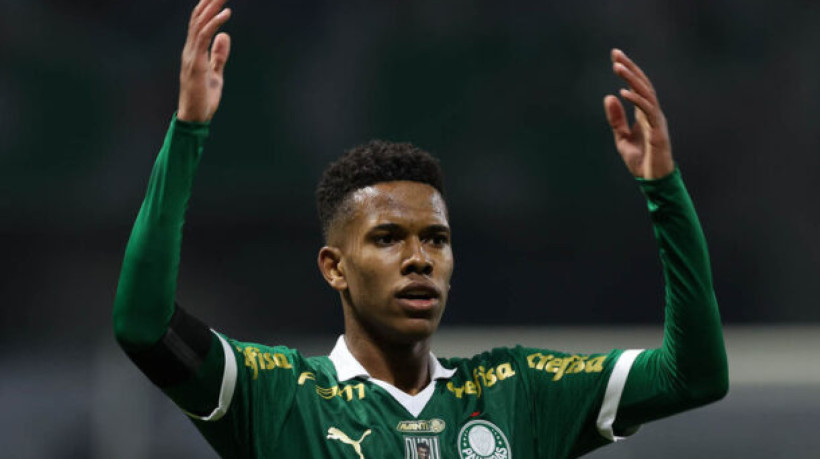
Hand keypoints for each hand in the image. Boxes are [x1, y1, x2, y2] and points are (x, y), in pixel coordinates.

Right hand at [177, 0, 231, 122]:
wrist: (195, 118)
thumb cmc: (204, 99)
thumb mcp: (216, 74)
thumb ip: (219, 55)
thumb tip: (225, 36)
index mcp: (193, 52)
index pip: (198, 23)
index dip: (207, 8)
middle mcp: (189, 50)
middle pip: (198, 19)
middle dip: (209, 2)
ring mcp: (191, 56)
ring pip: (199, 23)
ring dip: (212, 7)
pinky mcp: (195, 63)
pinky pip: (203, 37)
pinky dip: (215, 23)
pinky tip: (226, 14)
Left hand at [603, 49, 673, 179]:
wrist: (652, 180)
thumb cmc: (641, 161)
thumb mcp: (622, 138)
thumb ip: (616, 119)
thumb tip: (609, 97)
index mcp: (645, 114)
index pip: (637, 86)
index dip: (628, 71)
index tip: (616, 56)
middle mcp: (652, 113)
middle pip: (643, 85)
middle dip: (630, 68)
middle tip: (616, 54)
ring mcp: (656, 121)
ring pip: (646, 94)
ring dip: (632, 79)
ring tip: (618, 67)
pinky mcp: (657, 132)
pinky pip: (647, 111)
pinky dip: (636, 100)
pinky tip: (623, 92)